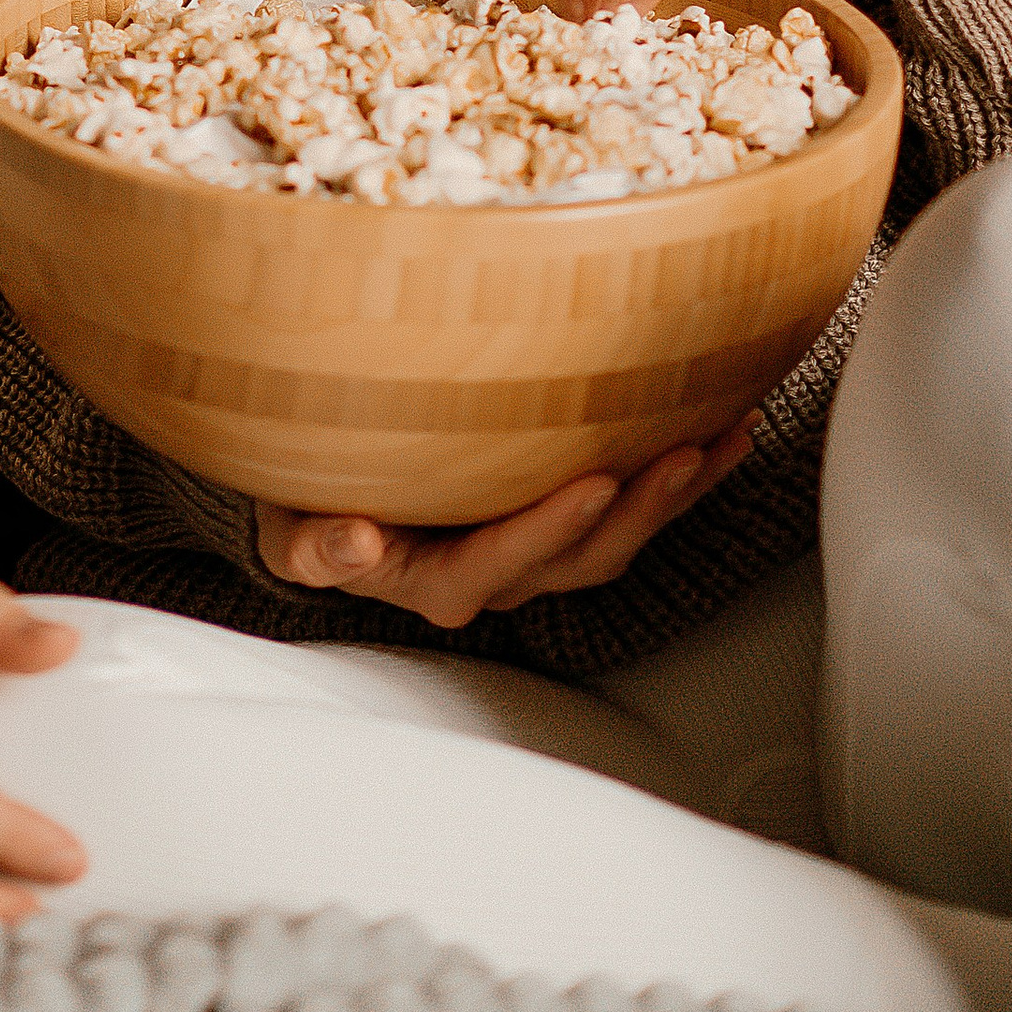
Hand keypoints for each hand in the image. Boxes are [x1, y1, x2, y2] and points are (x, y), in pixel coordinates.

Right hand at [255, 422, 756, 626]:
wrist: (322, 509)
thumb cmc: (307, 511)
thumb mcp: (289, 531)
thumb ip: (314, 547)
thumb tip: (354, 542)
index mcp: (436, 577)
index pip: (500, 560)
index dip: (549, 527)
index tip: (592, 483)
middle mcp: (497, 571)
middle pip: (582, 555)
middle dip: (638, 509)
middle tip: (682, 455)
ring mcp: (535, 548)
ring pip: (618, 536)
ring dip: (674, 493)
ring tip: (721, 439)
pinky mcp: (558, 519)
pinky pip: (629, 505)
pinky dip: (679, 475)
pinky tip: (721, 435)